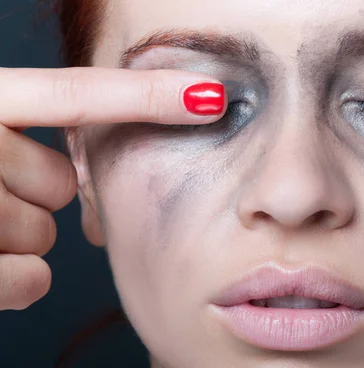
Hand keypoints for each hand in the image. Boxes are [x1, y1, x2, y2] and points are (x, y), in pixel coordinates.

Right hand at [0, 67, 225, 310]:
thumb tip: (72, 182)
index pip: (72, 97)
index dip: (146, 97)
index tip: (212, 96)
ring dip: (15, 236)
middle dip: (29, 196)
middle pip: (55, 186)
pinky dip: (11, 280)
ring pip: (43, 232)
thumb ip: (13, 138)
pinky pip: (30, 279)